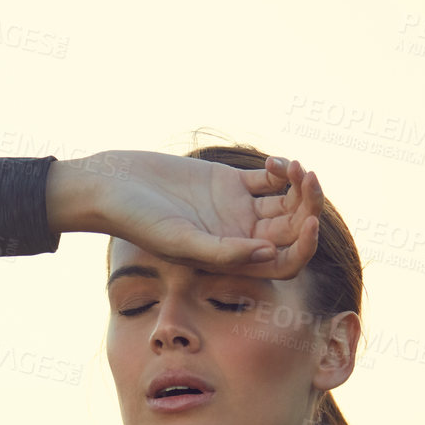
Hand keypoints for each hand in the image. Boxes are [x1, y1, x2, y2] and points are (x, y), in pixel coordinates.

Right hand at [47, 149, 322, 278]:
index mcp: (231, 260)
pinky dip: (282, 170)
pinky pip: (271, 179)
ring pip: (287, 202)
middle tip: (308, 180)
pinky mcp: (231, 182)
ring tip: (295, 168)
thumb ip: (223, 252)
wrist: (112, 187)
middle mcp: (239, 237)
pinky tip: (276, 163)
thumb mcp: (179, 241)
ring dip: (300, 186)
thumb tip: (269, 253)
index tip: (312, 223)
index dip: (305, 247)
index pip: (284, 262)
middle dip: (308, 207)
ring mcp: (237, 209)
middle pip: (292, 229)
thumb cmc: (136, 221)